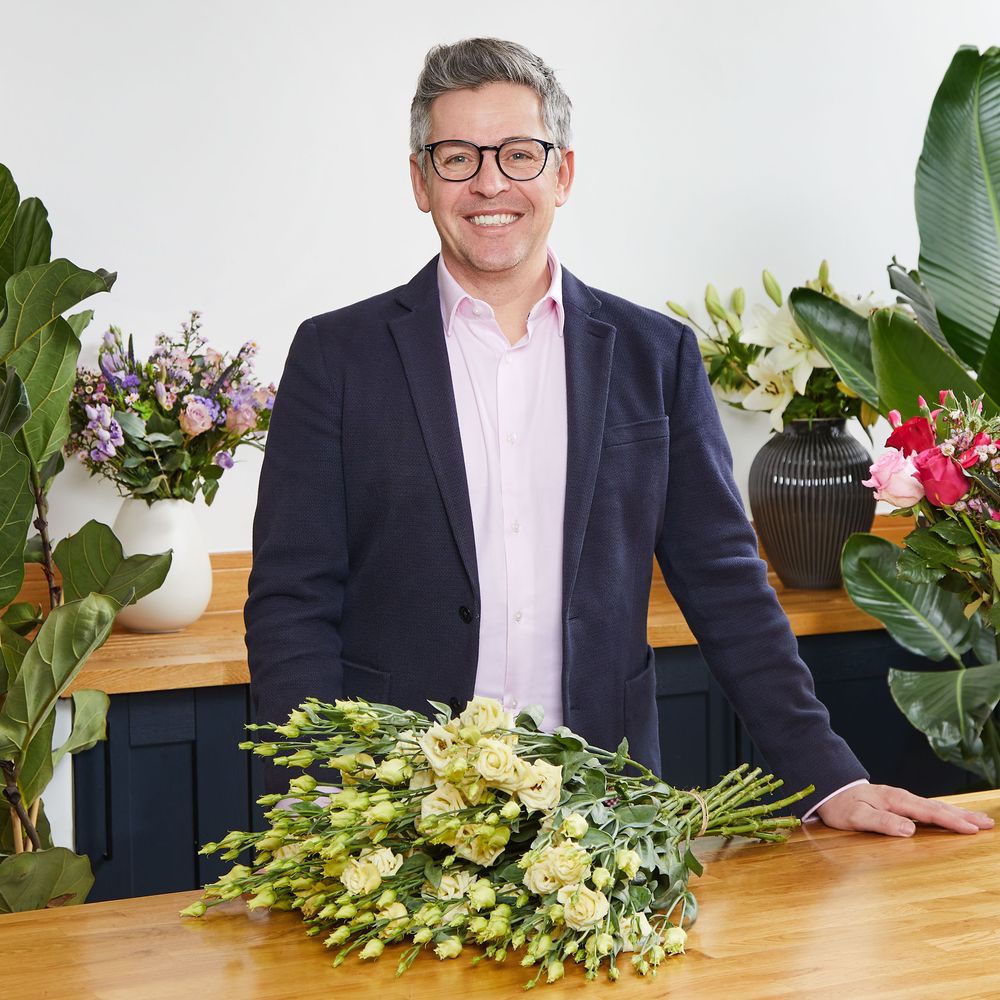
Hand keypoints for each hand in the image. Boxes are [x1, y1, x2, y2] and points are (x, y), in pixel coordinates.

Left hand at [816, 783, 994, 836]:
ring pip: (935, 807)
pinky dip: (944, 812)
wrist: (829, 791)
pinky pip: (927, 808)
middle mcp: (901, 798)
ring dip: (957, 814)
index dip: (951, 822)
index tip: (972, 829)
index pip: (929, 813)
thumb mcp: (856, 817)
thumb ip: (881, 822)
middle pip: (938, 808)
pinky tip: (952, 817)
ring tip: (978, 820)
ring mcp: (901, 800)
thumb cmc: (841, 807)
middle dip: (963, 816)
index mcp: (895, 800)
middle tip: (988, 824)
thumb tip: (908, 829)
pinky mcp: (899, 804)